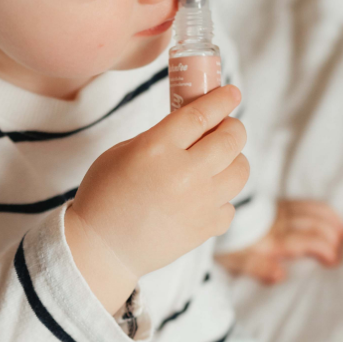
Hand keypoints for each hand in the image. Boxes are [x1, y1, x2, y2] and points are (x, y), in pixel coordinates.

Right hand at [65, 85, 249, 313]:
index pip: (202, 114)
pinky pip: (230, 204)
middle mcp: (184, 173)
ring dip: (233, 159)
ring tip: (217, 162)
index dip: (222, 99)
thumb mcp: (122, 153)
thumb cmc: (105, 196)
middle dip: (233, 127)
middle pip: (231, 139)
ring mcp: (199, 203)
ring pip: (240, 169)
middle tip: (225, 128)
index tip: (231, 93)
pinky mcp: (206, 227)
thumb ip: (159, 137)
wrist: (102, 249)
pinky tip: (203, 197)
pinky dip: (221, 197)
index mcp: (157, 148)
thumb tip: (195, 126)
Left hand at [216, 199, 342, 284]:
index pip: (306, 240)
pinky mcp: (277, 203)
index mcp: (272, 238)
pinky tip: (329, 216)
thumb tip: (282, 275)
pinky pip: (304, 204)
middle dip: (331, 235)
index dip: (323, 247)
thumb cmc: (225, 243)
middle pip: (313, 224)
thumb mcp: (236, 260)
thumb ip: (259, 268)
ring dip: (330, 220)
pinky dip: (320, 209)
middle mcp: (279, 222)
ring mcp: (279, 210)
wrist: (208, 212)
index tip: (334, 259)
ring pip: (312, 211)